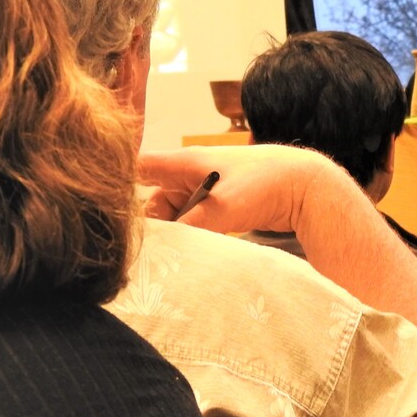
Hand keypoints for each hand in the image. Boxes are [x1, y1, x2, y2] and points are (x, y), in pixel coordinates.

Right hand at [138, 145, 348, 233]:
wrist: (308, 185)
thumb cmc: (267, 185)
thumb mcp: (224, 207)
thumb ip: (190, 225)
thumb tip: (162, 247)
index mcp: (185, 162)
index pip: (138, 168)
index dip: (118, 185)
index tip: (109, 214)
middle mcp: (191, 173)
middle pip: (153, 200)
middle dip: (152, 224)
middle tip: (152, 251)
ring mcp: (205, 189)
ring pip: (174, 214)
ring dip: (175, 233)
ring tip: (175, 254)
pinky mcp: (219, 205)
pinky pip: (193, 220)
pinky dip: (191, 234)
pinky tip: (194, 250)